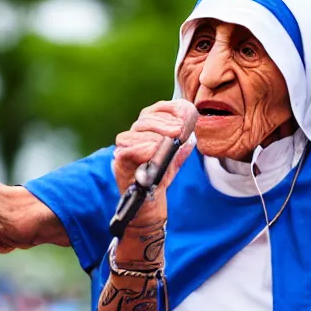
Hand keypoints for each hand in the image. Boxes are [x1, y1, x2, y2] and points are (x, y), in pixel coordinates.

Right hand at [113, 100, 196, 220]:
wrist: (147, 201)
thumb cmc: (158, 178)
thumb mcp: (174, 161)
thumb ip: (181, 149)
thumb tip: (191, 137)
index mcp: (144, 132)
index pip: (151, 111)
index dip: (166, 109)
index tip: (181, 114)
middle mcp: (132, 137)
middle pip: (144, 120)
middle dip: (164, 123)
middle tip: (179, 130)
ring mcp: (123, 149)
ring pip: (134, 132)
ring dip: (154, 134)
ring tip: (171, 140)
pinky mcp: (119, 162)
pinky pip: (126, 151)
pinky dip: (141, 149)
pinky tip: (154, 149)